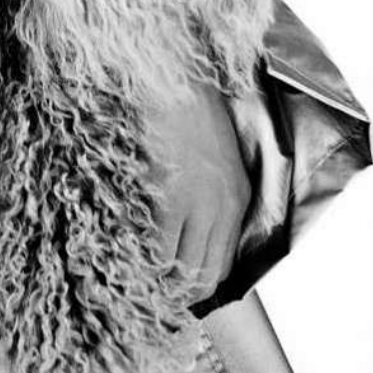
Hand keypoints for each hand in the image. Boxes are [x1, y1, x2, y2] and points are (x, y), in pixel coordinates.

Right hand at [141, 72, 252, 302]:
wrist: (173, 80)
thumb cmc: (190, 114)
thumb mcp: (217, 160)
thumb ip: (213, 199)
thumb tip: (191, 236)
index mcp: (237, 199)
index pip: (222, 264)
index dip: (199, 283)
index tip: (179, 288)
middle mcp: (222, 208)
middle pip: (204, 272)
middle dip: (181, 289)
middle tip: (157, 292)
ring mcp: (196, 204)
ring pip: (181, 265)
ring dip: (163, 277)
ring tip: (144, 279)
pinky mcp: (168, 196)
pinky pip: (158, 245)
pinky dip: (147, 257)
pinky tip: (134, 255)